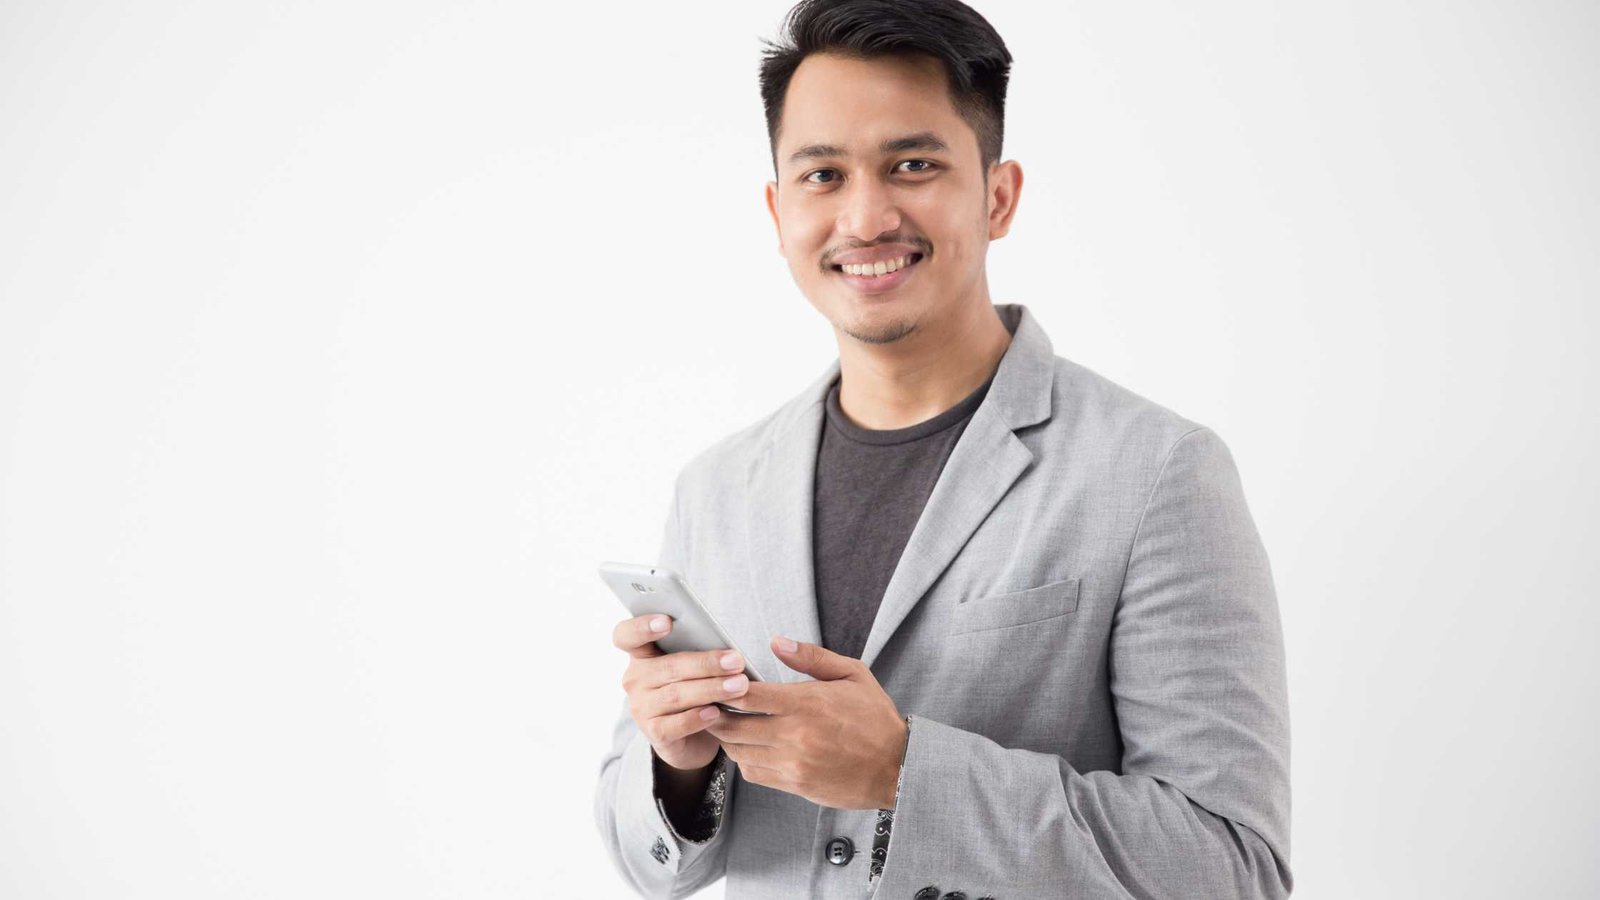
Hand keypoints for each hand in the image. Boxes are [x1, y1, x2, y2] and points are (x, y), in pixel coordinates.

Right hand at [611, 613, 751, 769]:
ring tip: (739, 686)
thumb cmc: (696, 689)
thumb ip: (700, 652)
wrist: (694, 738)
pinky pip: (674, 725)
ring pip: (675, 695)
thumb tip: (728, 649)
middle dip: (706, 663)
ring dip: (710, 689)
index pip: (626, 635)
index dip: (642, 626)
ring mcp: (641, 707)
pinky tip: (716, 713)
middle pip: (668, 667)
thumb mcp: (694, 668)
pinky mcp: (653, 733)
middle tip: (736, 661)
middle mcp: (636, 679)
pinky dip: (697, 718)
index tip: (667, 622)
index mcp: (642, 654)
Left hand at [705, 636, 908, 809]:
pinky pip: (754, 773)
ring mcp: (793, 763)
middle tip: (711, 705)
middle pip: (733, 726)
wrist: (896, 767)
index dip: (725, 689)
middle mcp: (795, 735)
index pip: (747, 696)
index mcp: (806, 704)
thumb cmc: (875, 719)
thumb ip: (812, 657)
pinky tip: (751, 747)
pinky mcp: (794, 783)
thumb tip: (777, 642)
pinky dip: (745, 760)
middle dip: (717, 715)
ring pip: (738, 752)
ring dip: (728, 738)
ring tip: (729, 724)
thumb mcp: (853, 674)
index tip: (718, 683)